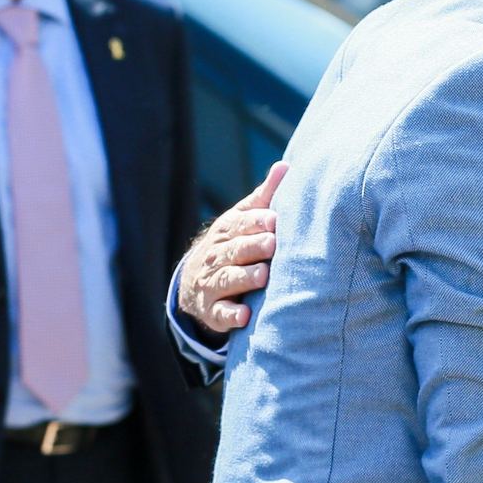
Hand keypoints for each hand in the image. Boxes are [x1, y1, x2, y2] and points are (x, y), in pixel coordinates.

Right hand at [180, 162, 286, 332]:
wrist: (196, 284)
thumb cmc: (233, 245)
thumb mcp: (243, 219)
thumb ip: (264, 197)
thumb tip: (286, 166)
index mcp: (226, 232)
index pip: (239, 225)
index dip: (255, 222)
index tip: (274, 219)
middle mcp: (216, 257)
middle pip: (234, 251)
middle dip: (252, 247)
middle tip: (272, 244)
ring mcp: (212, 284)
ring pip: (227, 279)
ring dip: (244, 278)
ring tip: (262, 276)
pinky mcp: (213, 311)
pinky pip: (221, 314)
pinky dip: (231, 315)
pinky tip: (245, 316)